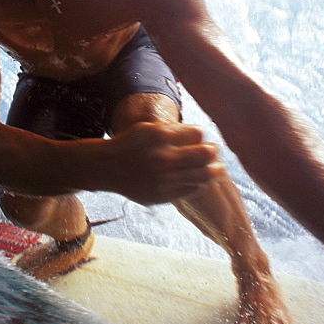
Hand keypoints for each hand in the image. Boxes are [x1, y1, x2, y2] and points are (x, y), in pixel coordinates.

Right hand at [105, 122, 224, 205]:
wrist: (107, 167)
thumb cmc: (130, 145)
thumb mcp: (148, 128)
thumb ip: (173, 130)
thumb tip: (202, 136)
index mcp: (160, 137)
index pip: (198, 134)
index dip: (203, 136)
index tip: (203, 139)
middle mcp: (163, 157)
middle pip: (206, 154)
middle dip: (214, 151)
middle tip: (214, 151)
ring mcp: (164, 178)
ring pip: (204, 174)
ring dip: (214, 169)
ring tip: (216, 168)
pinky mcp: (164, 195)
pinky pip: (193, 189)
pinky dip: (201, 183)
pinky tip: (200, 179)